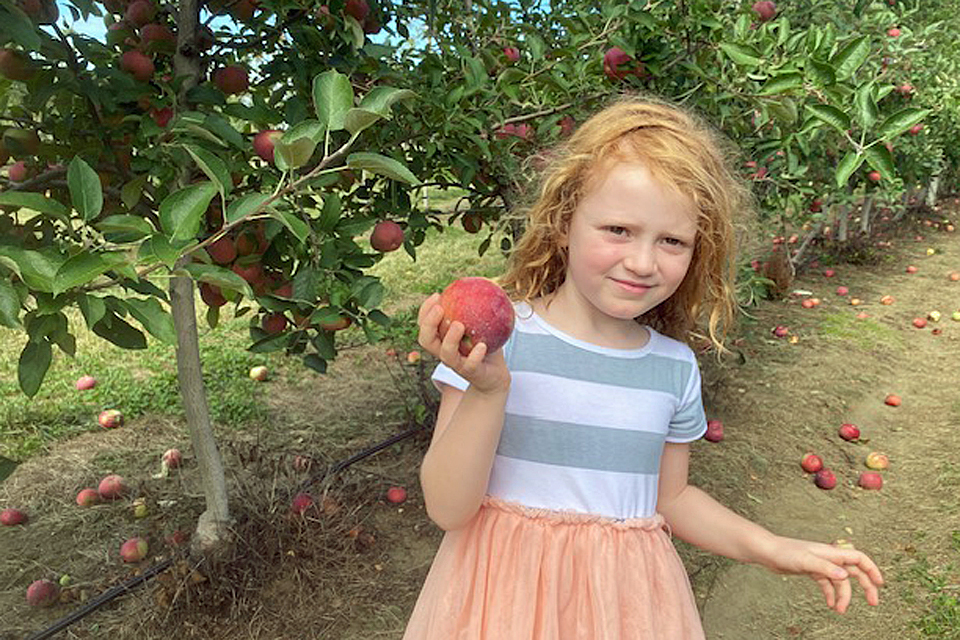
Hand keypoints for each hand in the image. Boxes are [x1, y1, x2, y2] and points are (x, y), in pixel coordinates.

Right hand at [417, 293, 510, 393]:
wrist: (495, 374)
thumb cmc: (487, 345)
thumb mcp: (483, 323)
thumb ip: (479, 306)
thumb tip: (485, 281)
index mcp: (441, 339)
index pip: (424, 324)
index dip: (425, 310)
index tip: (438, 295)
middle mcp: (443, 352)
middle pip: (426, 339)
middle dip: (428, 323)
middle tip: (440, 308)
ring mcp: (456, 364)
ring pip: (445, 353)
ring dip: (450, 338)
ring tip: (459, 325)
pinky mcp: (469, 373)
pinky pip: (470, 364)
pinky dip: (474, 355)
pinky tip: (482, 345)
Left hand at [765, 536, 883, 612]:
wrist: (768, 552)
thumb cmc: (785, 552)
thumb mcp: (805, 561)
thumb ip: (825, 568)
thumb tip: (845, 576)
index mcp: (831, 552)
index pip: (859, 558)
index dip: (872, 569)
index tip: (880, 584)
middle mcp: (829, 558)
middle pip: (854, 572)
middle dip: (865, 587)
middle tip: (873, 603)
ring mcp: (821, 565)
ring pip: (840, 582)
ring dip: (843, 596)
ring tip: (839, 611)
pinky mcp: (812, 571)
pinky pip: (827, 584)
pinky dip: (831, 594)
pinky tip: (830, 605)